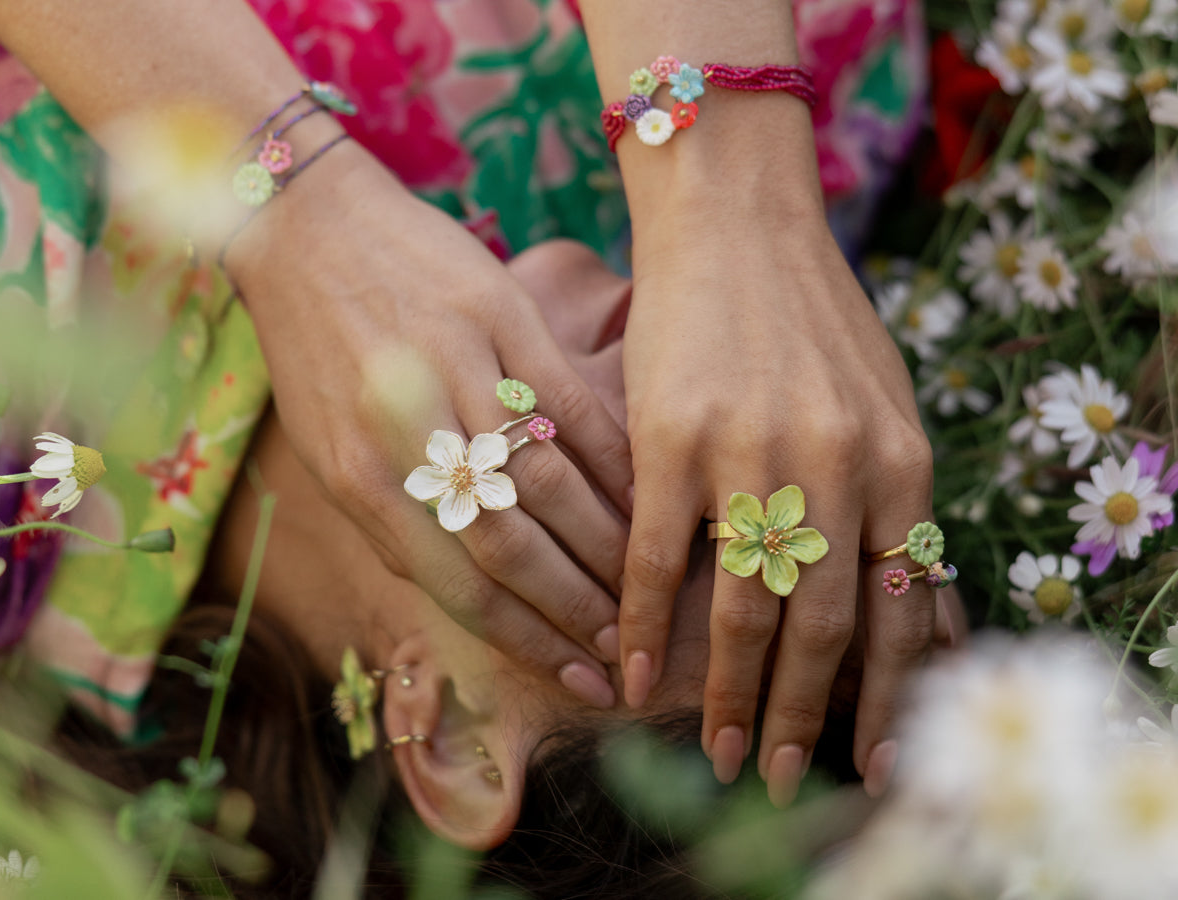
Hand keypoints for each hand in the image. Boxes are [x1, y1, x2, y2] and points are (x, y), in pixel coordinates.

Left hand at [225, 140, 633, 705]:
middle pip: (512, 545)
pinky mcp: (501, 320)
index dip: (528, 640)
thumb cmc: (317, 348)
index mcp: (358, 480)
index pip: (460, 586)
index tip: (580, 675)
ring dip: (607, 542)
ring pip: (551, 483)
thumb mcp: (330, 447)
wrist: (306, 227)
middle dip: (577, 606)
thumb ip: (395, 520)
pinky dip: (615, 459)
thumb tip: (469, 588)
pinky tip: (648, 494)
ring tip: (645, 583)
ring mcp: (459, 374)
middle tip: (626, 642)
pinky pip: (572, 407)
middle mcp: (409, 435)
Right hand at [617, 213, 936, 800]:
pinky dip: (640, 625)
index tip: (869, 758)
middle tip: (780, 777)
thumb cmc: (813, 316)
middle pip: (824, 627)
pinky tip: (629, 672)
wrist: (738, 222)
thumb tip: (903, 598)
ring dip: (728, 692)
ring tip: (718, 751)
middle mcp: (837, 466)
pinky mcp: (671, 437)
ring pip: (742, 606)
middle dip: (802, 716)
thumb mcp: (883, 403)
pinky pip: (653, 558)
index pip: (903, 609)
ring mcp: (752, 452)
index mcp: (902, 461)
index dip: (885, 697)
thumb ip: (895, 497)